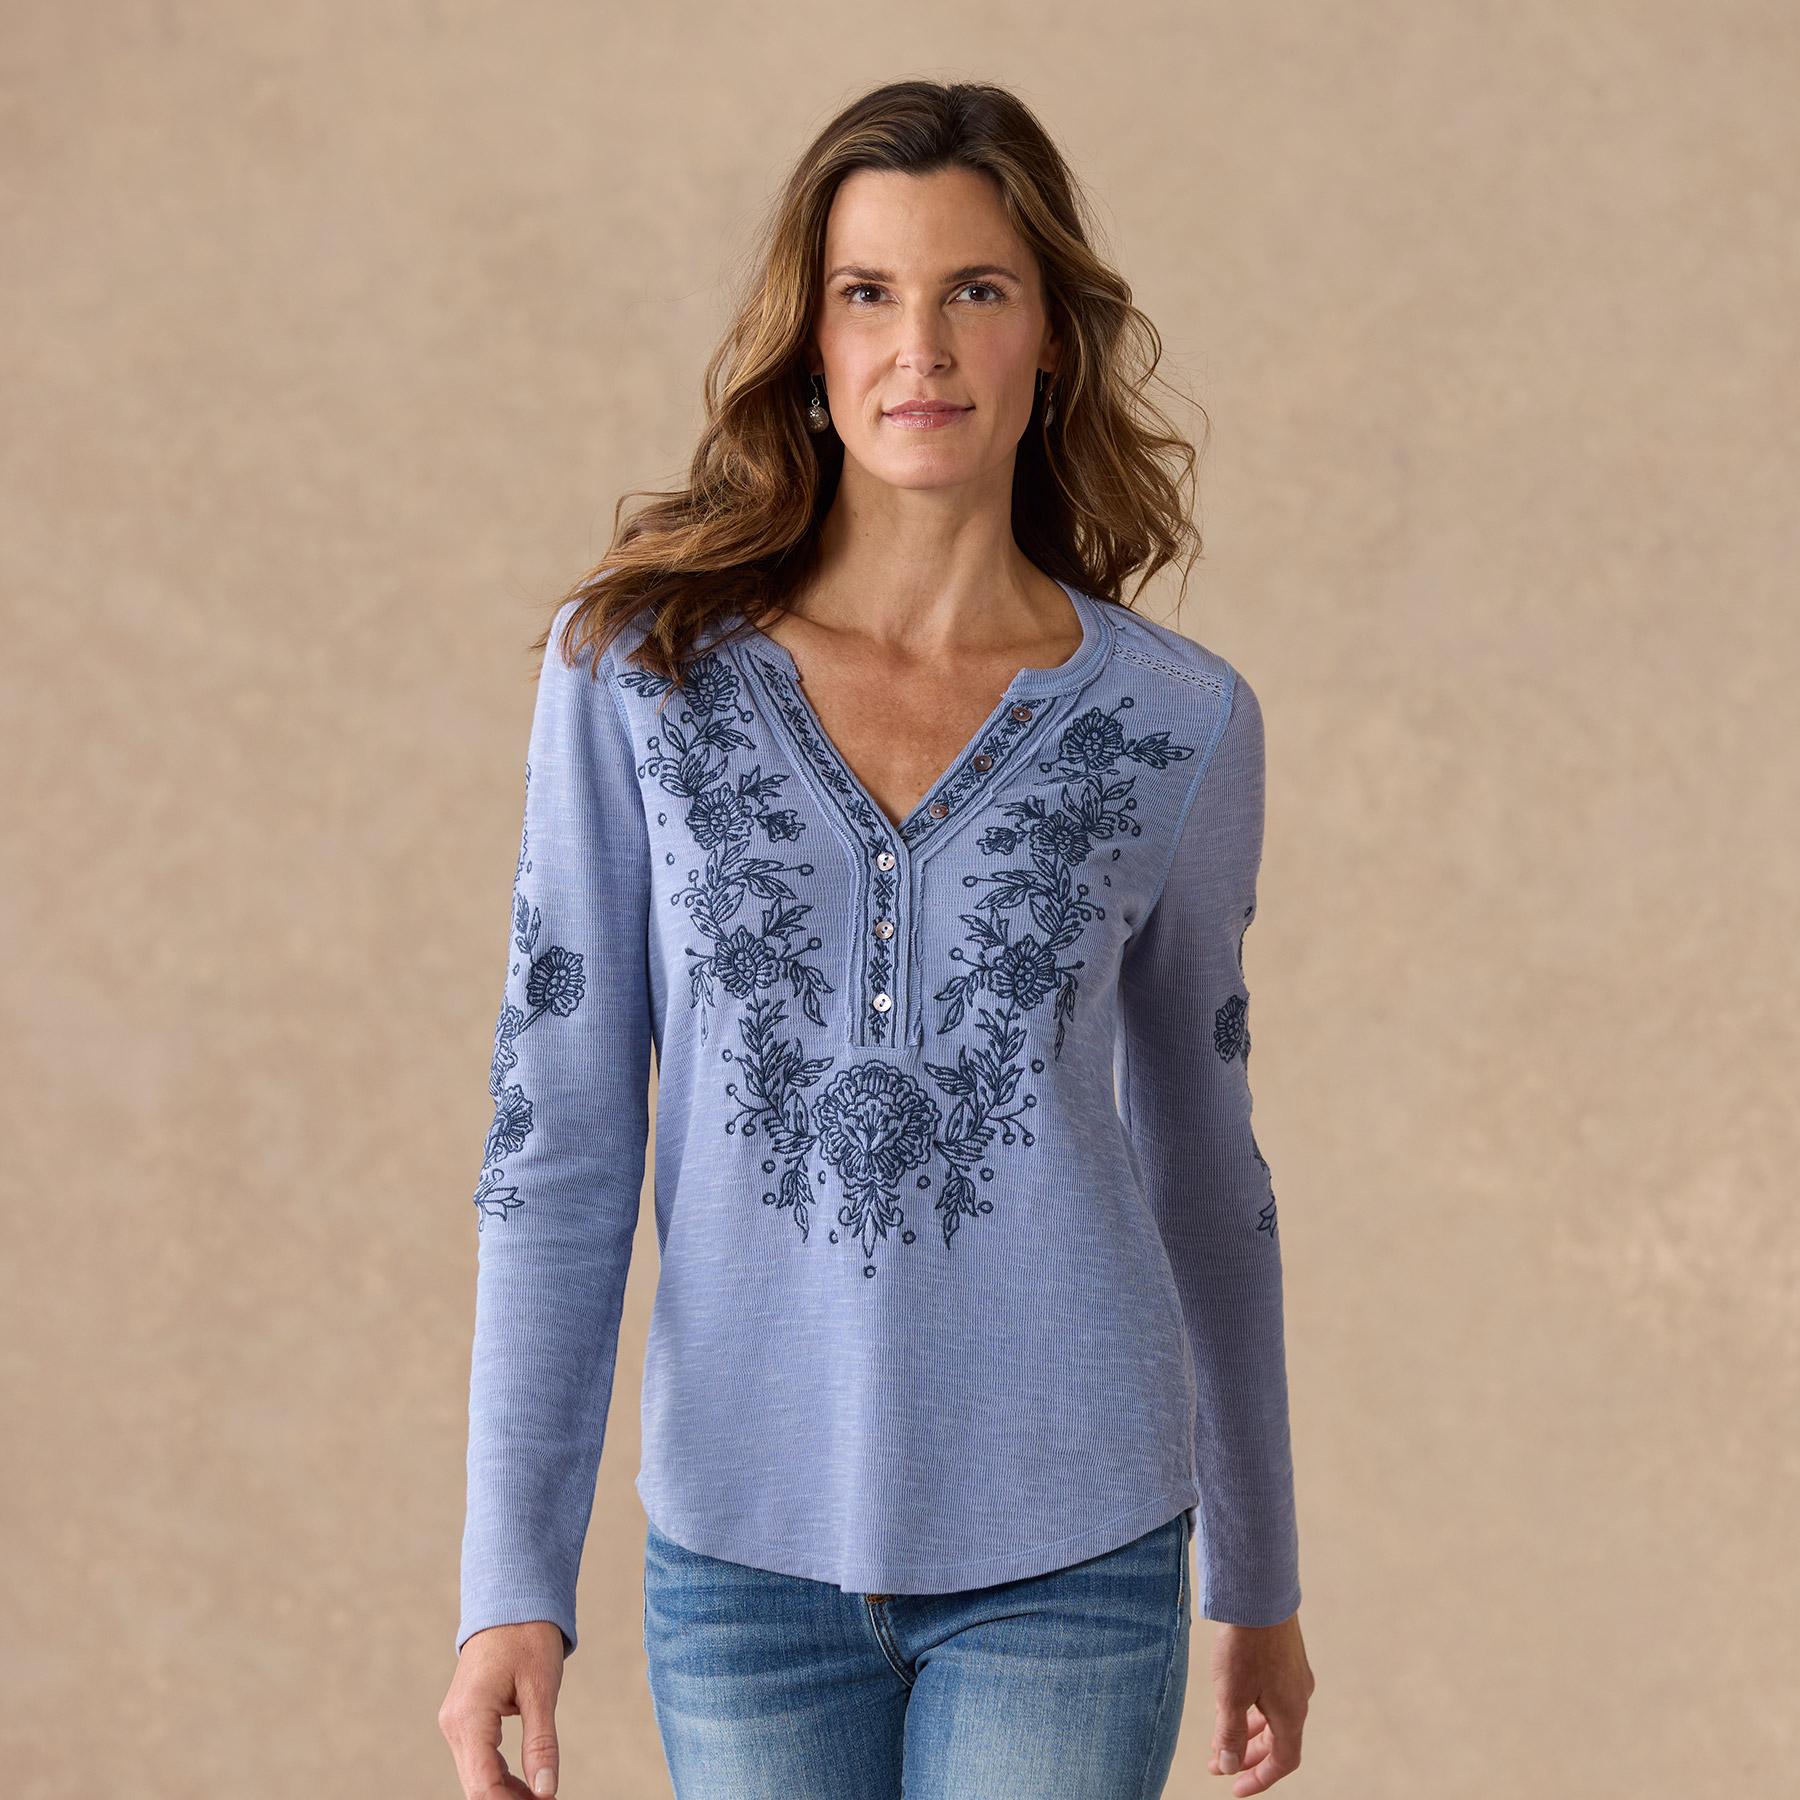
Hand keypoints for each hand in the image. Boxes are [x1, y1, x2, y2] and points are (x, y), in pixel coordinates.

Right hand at [439, 1620, 567, 1797]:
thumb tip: (546, 1792)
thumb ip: (541, 1743)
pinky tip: (527, 1786)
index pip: (482, 1785)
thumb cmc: (527, 1637)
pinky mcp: (465, 1719)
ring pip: (477, 1775)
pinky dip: (501, 1775)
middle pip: (477, 1785)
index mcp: (469, 1717)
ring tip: (541, 1798)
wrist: (510, 1599)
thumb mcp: (541, 1689)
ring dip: (506, 1793)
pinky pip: (479, 1758)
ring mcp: (456, 1722)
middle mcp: (455, 1724)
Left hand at [1207, 1611, 1312, 1791]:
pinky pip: (1272, 1694)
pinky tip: (1232, 1700)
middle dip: (1248, 1755)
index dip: (1260, 1778)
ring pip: (1273, 1715)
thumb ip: (1229, 1733)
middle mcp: (1299, 1696)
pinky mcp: (1286, 1655)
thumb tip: (1227, 1765)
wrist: (1259, 1592)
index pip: (1283, 1761)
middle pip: (1278, 1740)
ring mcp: (1294, 1674)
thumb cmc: (1246, 1645)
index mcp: (1291, 1713)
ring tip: (1220, 1735)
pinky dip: (1253, 1707)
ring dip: (1248, 1730)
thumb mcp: (1231, 1695)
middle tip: (1220, 1762)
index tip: (1235, 1787)